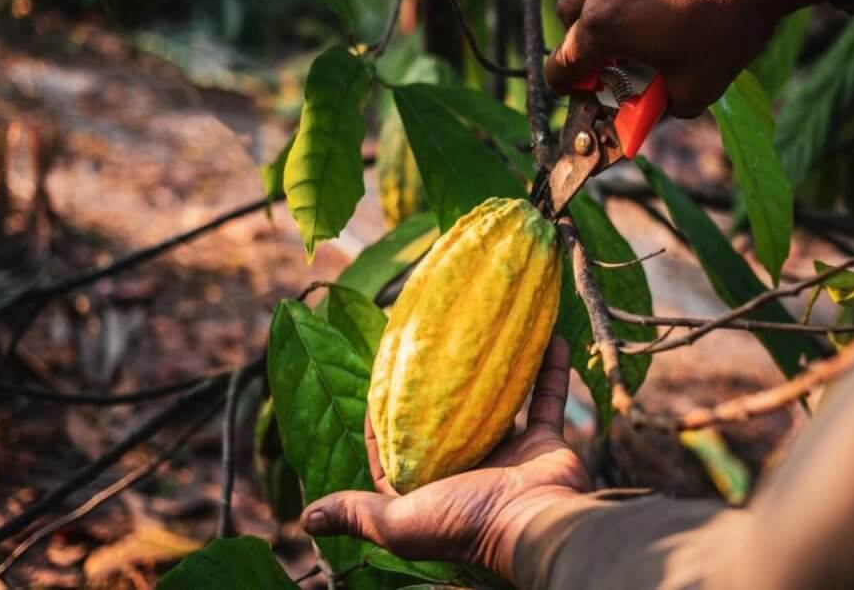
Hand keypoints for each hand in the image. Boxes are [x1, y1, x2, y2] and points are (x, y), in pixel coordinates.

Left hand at [300, 337, 590, 581]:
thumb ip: (358, 514)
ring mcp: (509, 451)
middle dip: (438, 384)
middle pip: (447, 419)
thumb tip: (305, 518)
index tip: (379, 377)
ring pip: (497, 400)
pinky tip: (546, 336)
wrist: (537, 525)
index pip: (397, 448)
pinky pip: (545, 398)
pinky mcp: (543, 441)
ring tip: (483, 329)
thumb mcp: (401, 522)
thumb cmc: (467, 522)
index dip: (382, 416)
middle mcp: (468, 466)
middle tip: (431, 340)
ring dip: (493, 367)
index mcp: (432, 486)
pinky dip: (548, 368)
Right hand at [546, 0, 824, 115]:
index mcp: (604, 26)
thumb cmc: (736, 18)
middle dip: (582, 33)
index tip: (579, 84)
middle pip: (565, 13)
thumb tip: (649, 112)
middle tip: (614, 42)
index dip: (568, 82)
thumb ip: (661, 106)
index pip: (561, 64)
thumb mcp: (700, 85)